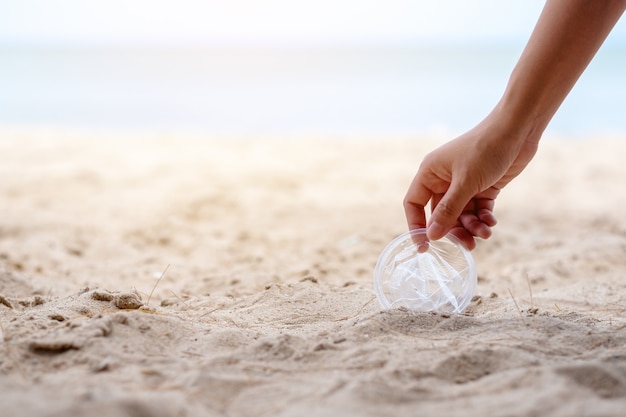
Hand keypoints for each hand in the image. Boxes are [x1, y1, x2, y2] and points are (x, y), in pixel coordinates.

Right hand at [403, 117, 538, 249]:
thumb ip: (448, 210)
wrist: (518, 129)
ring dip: (471, 226)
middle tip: (466, 246)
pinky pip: (477, 210)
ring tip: (485, 233)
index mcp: (430, 173)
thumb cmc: (486, 149)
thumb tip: (431, 236)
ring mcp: (464, 183)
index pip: (414, 204)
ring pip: (461, 215)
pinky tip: (491, 222)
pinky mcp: (483, 186)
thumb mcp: (465, 182)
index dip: (417, 225)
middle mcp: (443, 179)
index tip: (425, 247)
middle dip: (453, 230)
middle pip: (441, 214)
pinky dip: (483, 218)